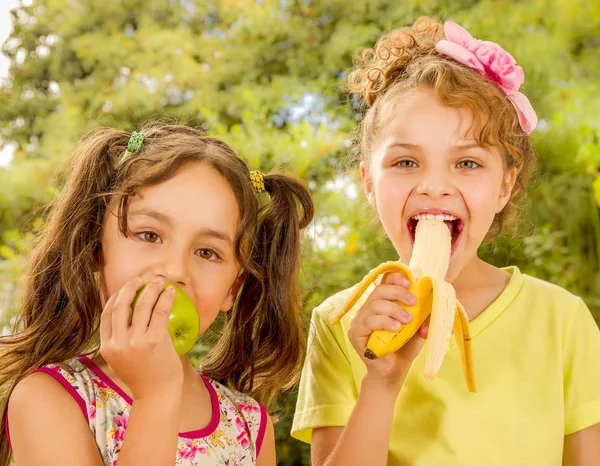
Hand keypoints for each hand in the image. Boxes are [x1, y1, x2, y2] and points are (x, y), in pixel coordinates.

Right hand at [99, 277, 183, 400]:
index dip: (115, 297)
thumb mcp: (123, 360)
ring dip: (150, 289)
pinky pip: (159, 312)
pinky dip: (165, 298)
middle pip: (121, 306)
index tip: (125, 288)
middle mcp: (118, 343)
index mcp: (107, 347)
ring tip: (158, 282)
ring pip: (141, 305)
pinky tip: (170, 292)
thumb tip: (129, 316)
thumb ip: (121, 341)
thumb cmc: (144, 377)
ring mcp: (136, 342)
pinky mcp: (155, 340)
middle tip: (140, 279)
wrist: (157, 396)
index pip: (107, 315)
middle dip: (130, 288)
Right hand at [348, 271, 427, 392]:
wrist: (392, 374)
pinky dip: (384, 322)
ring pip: (375, 305)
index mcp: (381, 304)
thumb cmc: (404, 350)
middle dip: (398, 293)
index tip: (410, 283)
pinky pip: (369, 321)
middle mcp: (367, 309)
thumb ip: (424, 318)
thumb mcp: (418, 331)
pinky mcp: (355, 333)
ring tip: (407, 321)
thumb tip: (434, 306)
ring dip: (394, 310)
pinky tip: (395, 328)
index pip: (384, 283)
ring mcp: (359, 320)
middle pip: (379, 291)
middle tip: (413, 302)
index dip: (395, 278)